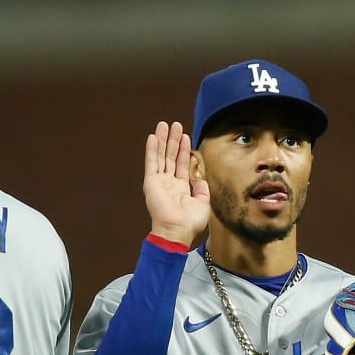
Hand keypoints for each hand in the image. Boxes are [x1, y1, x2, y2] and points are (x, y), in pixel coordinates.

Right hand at [144, 122, 209, 247]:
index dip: (184, 150)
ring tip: (164, 125)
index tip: (185, 136)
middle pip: (171, 156)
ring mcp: (159, 181)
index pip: (182, 164)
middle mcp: (168, 183)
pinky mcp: (151, 182)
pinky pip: (151, 162)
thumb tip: (201, 180)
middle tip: (175, 125)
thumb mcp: (203, 203)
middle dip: (173, 140)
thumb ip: (202, 190)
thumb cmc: (190, 222)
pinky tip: (153, 137)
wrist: (177, 230)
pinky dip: (152, 149)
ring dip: (163, 140)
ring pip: (161, 155)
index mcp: (180, 188)